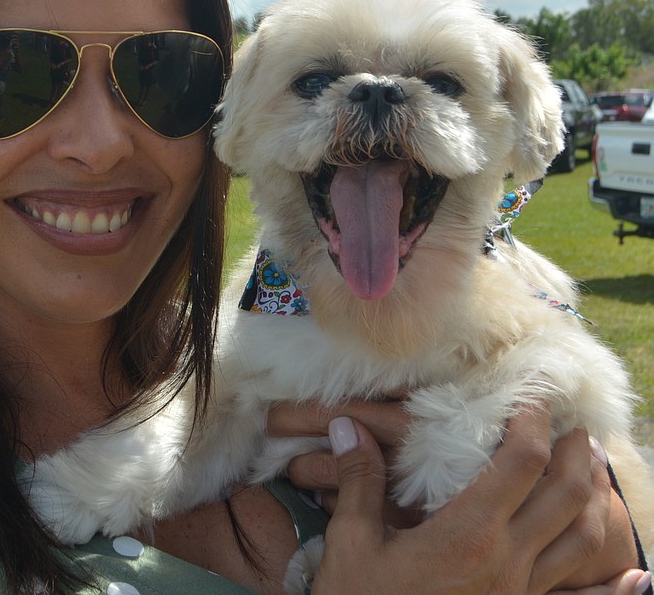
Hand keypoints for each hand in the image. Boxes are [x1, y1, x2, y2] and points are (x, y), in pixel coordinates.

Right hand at [268, 402, 641, 593]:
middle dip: (577, 451)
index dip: (532, 422)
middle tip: (574, 425)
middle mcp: (507, 562)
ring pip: (582, 540)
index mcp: (467, 535)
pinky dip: (612, 589)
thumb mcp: (351, 546)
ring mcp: (520, 593)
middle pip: (567, 495)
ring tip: (593, 469)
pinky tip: (635, 580)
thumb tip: (347, 427)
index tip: (528, 397)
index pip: (522, 463)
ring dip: (595, 498)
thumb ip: (359, 482)